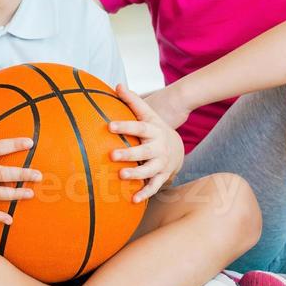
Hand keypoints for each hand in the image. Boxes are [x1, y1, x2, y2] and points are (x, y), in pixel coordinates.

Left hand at [106, 84, 185, 202]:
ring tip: (121, 176)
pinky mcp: (161, 176)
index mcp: (153, 130)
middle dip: (129, 154)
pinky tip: (132, 200)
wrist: (176, 147)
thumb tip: (117, 85)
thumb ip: (132, 101)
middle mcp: (158, 147)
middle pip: (144, 151)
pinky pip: (154, 187)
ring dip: (136, 174)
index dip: (125, 126)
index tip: (109, 126)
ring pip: (149, 170)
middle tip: (112, 155)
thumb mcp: (147, 113)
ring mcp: (161, 163)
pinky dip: (144, 193)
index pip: (139, 127)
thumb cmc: (153, 128)